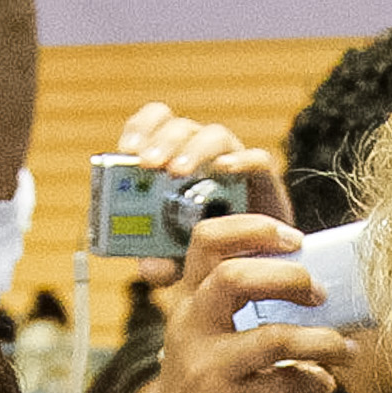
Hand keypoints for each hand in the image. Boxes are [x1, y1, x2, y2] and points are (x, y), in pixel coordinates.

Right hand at [103, 215, 358, 392]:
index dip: (253, 229)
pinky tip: (324, 383)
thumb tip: (314, 276)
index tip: (294, 238)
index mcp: (188, 301)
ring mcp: (208, 369)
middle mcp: (191, 329)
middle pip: (233, 277)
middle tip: (320, 292)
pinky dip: (316, 381)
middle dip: (289, 277)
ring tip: (345, 347)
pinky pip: (288, 385)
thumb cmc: (204, 381)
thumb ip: (239, 300)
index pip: (206, 241)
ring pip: (272, 338)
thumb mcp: (204, 333)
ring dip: (322, 340)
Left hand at [112, 100, 296, 289]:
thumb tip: (148, 268)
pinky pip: (258, 158)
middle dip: (162, 142)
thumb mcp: (178, 262)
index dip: (141, 130)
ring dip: (193, 149)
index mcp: (173, 161)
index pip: (155, 124)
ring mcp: (233, 161)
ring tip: (177, 172)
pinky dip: (242, 159)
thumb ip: (160, 264)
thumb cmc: (209, 248)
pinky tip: (225, 168)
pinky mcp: (263, 178)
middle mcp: (202, 155)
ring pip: (214, 136)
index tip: (128, 149)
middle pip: (181, 129)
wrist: (256, 259)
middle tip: (148, 164)